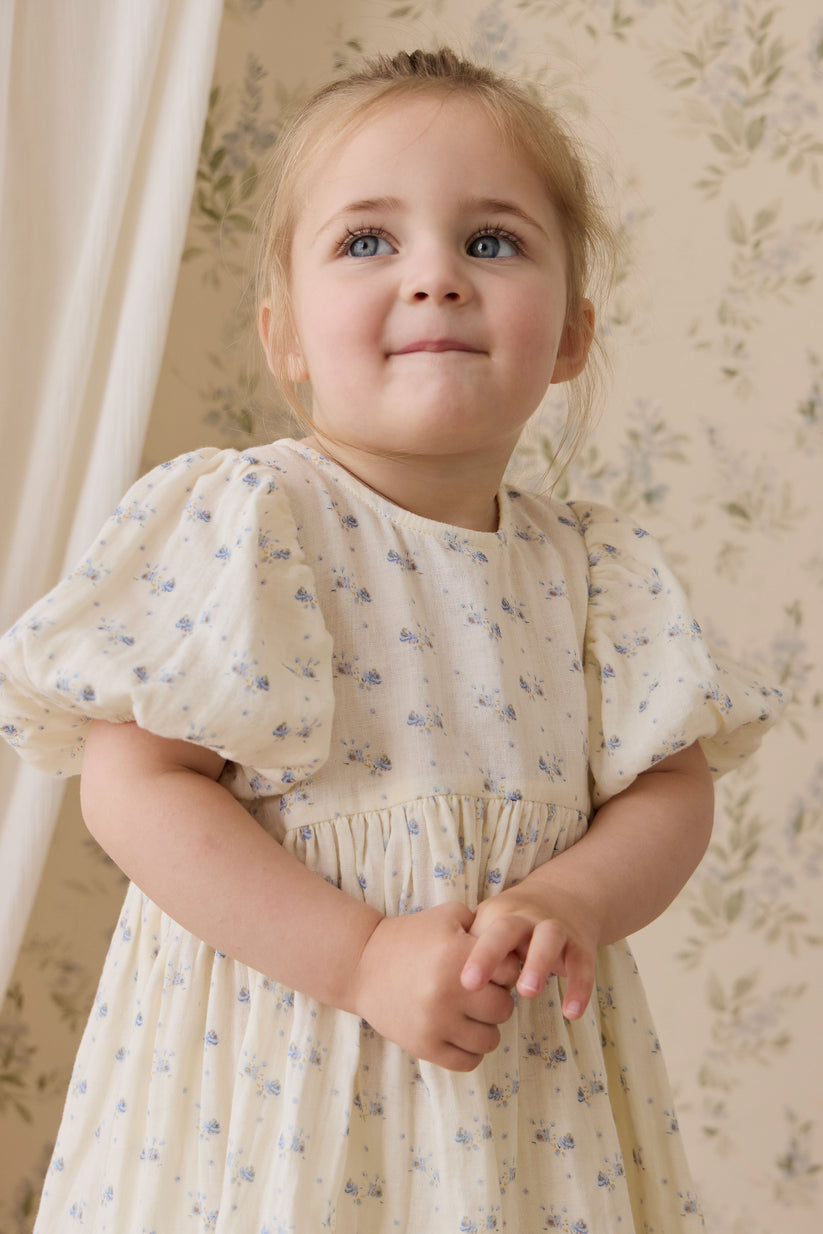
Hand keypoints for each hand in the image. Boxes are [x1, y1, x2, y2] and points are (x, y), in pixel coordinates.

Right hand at [352, 902, 518, 1070]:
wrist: (362, 964)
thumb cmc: (411, 937)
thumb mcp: (448, 916)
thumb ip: (484, 923)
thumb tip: (516, 947)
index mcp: (457, 955)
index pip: (511, 972)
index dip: (505, 969)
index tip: (492, 970)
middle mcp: (448, 991)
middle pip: (504, 1008)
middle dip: (497, 999)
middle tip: (481, 994)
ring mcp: (435, 1023)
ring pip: (490, 1040)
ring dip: (485, 1028)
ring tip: (470, 1015)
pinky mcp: (423, 1046)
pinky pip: (468, 1061)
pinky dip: (471, 1051)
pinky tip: (461, 1033)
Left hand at [460, 883, 598, 1020]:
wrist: (566, 895)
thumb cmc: (514, 924)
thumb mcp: (491, 927)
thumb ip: (473, 952)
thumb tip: (448, 989)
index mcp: (499, 915)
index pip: (482, 933)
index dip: (475, 957)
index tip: (466, 984)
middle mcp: (526, 918)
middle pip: (508, 929)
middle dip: (493, 953)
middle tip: (476, 982)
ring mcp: (555, 928)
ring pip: (549, 939)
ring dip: (538, 963)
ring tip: (529, 993)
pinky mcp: (580, 945)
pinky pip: (583, 965)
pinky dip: (579, 989)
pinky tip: (572, 1013)